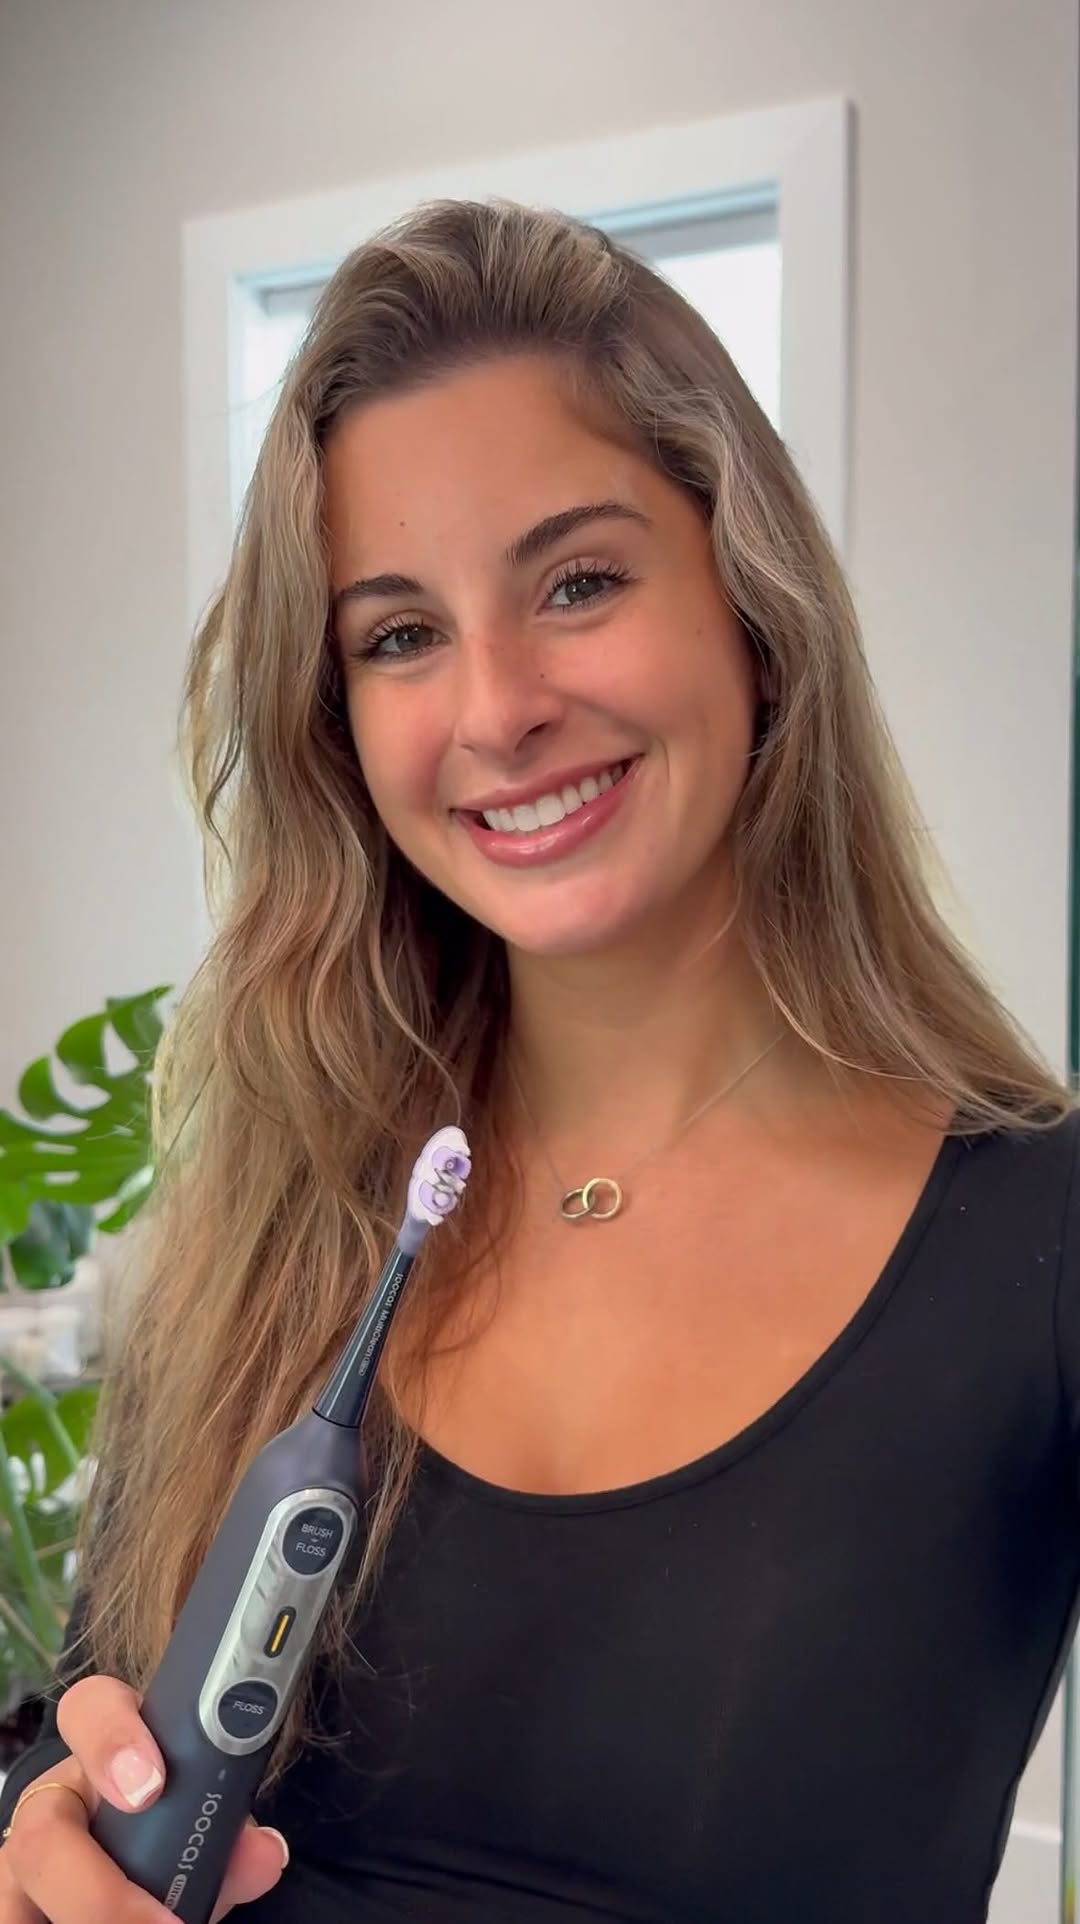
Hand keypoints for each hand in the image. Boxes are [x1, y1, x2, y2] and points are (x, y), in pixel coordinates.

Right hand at [0, 1674, 287, 1921]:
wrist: (127, 1869)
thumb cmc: (167, 1835)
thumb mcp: (200, 1826)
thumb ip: (232, 1836)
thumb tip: (264, 1853)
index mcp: (103, 1755)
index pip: (91, 1710)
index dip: (114, 1740)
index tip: (150, 1786)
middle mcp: (52, 1805)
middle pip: (43, 1832)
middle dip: (99, 1892)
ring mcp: (21, 1862)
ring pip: (21, 1879)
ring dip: (85, 1917)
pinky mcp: (13, 1904)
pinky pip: (18, 1920)